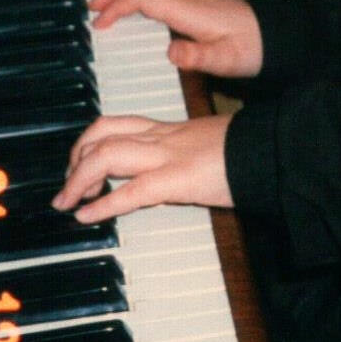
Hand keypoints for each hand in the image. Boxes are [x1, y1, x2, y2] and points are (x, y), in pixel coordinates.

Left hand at [52, 113, 234, 222]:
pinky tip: (86, 217)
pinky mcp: (177, 179)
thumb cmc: (252, 148)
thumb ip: (191, 153)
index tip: (78, 164)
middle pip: (102, 135)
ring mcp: (168, 156)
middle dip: (75, 160)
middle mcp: (163, 137)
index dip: (89, 142)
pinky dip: (102, 204)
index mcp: (171, 128)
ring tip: (67, 202)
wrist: (275, 146)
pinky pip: (130, 191)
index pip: (118, 124)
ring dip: (78, 180)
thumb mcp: (213, 144)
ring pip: (106, 155)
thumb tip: (182, 172)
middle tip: (66, 188)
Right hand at [89, 0, 262, 77]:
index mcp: (190, 11)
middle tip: (92, 7)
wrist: (278, 37)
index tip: (99, 25)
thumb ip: (198, 58)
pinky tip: (139, 2)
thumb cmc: (253, 50)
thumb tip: (170, 52)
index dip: (117, 7)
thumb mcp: (227, 61)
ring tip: (107, 1)